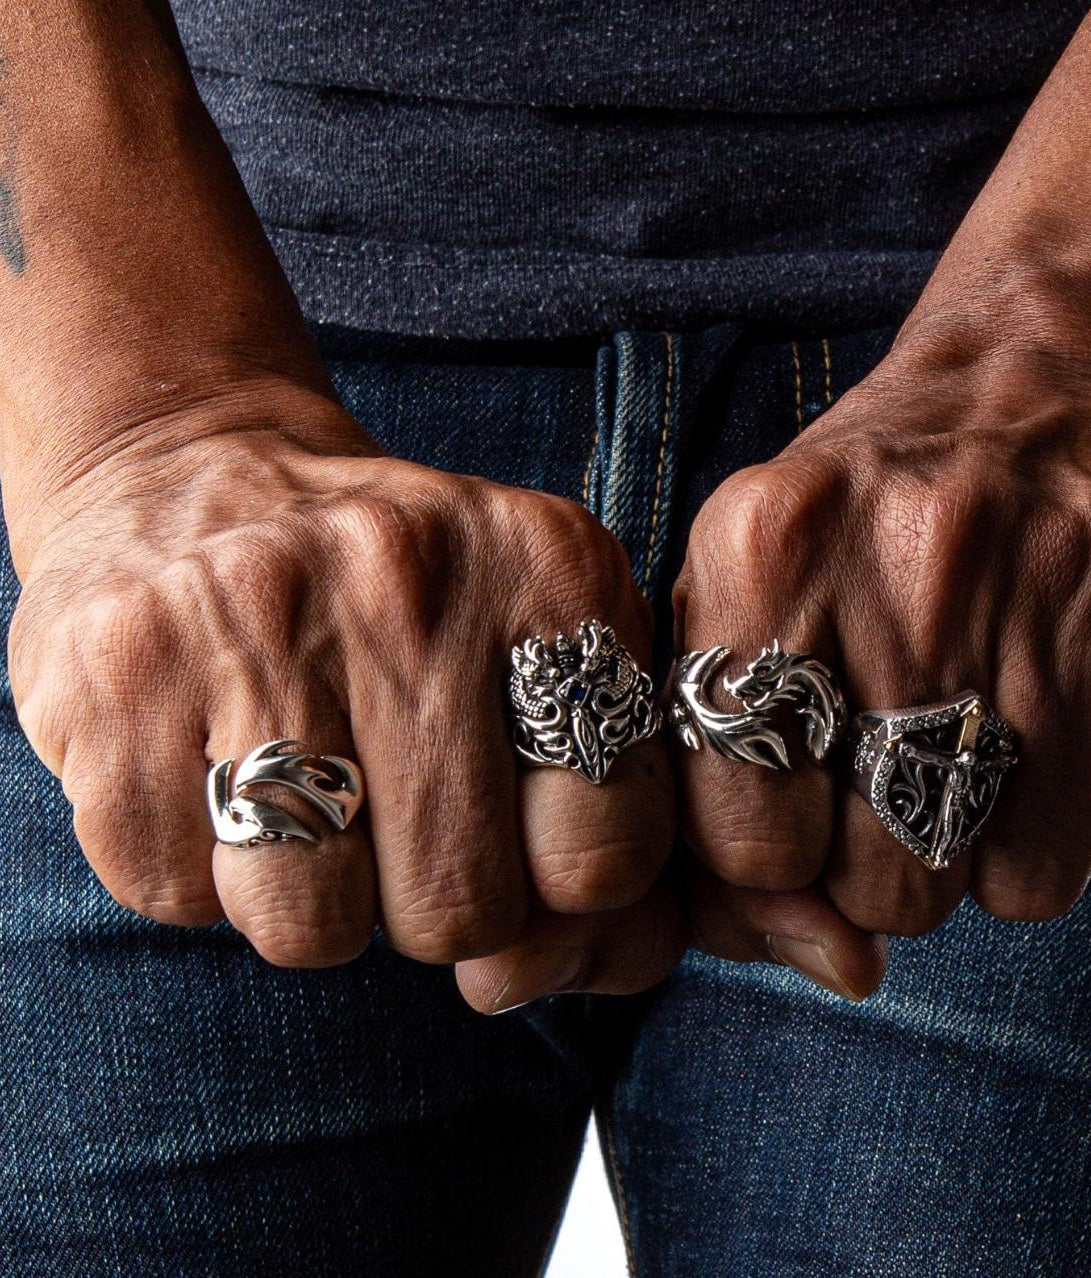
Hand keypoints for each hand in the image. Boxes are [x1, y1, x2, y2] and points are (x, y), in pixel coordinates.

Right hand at [7, 383, 683, 1005]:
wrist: (192, 472)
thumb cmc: (401, 601)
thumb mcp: (538, 642)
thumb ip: (614, 803)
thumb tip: (629, 961)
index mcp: (548, 566)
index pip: (604, 852)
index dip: (564, 891)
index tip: (525, 845)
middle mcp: (406, 576)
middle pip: (460, 910)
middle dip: (436, 905)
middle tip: (402, 820)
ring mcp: (251, 615)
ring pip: (312, 926)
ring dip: (314, 902)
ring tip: (306, 797)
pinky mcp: (117, 671)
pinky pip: (179, 894)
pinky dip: (199, 872)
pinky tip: (209, 766)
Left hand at [672, 332, 1090, 945]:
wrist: (1031, 375)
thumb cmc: (862, 525)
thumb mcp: (745, 609)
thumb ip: (725, 791)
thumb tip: (831, 965)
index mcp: (762, 553)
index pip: (747, 845)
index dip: (778, 853)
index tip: (807, 800)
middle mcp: (909, 558)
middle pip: (891, 886)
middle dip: (895, 859)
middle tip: (912, 760)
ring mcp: (1062, 570)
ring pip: (1032, 881)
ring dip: (1013, 834)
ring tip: (1002, 721)